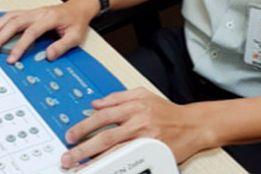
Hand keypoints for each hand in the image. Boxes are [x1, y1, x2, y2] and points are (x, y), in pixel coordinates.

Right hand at [0, 0, 98, 63]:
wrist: (78, 8)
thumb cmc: (76, 21)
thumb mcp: (75, 36)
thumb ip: (62, 46)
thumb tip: (49, 55)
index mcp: (49, 18)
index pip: (31, 32)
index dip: (20, 46)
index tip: (11, 59)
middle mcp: (38, 13)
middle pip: (14, 23)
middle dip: (0, 37)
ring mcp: (32, 12)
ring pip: (9, 17)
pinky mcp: (28, 13)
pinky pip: (9, 15)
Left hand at [61, 88, 209, 167]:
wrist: (192, 125)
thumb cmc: (167, 111)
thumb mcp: (143, 95)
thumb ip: (118, 97)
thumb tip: (96, 103)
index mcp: (134, 106)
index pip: (103, 115)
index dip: (85, 125)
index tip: (71, 134)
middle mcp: (138, 122)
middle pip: (105, 136)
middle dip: (83, 146)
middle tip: (68, 155)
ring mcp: (145, 139)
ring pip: (115, 151)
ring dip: (94, 161)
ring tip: (80, 168)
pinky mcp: (152, 153)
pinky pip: (129, 161)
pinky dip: (115, 166)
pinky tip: (105, 170)